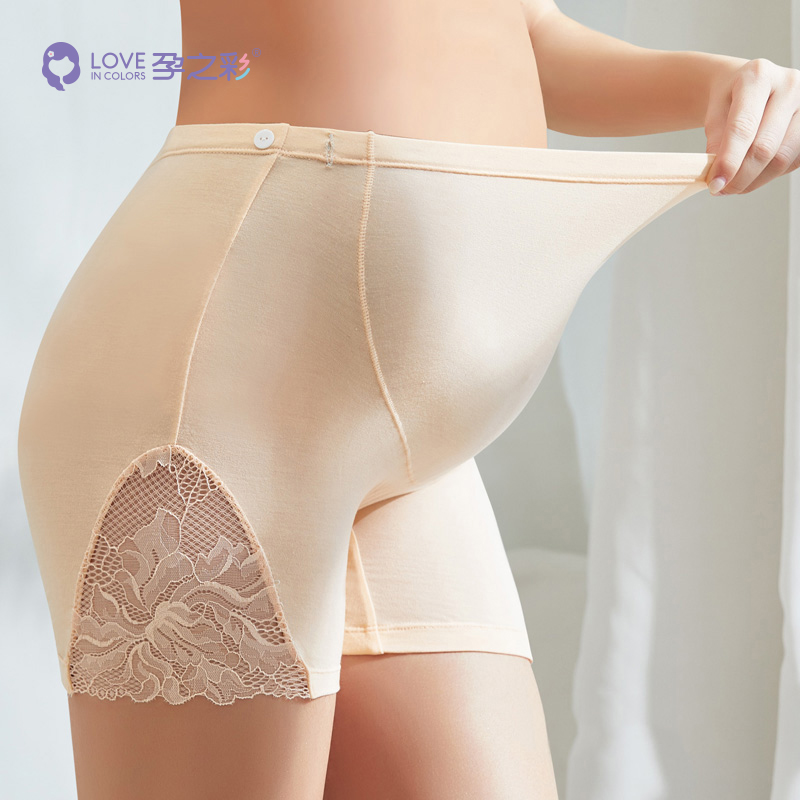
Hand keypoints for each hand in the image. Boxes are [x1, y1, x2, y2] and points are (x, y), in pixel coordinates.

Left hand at [704, 58, 799, 194]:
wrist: (750, 84)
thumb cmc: (731, 98)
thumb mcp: (713, 111)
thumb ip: (715, 139)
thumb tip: (720, 173)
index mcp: (757, 77)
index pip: (743, 127)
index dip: (729, 161)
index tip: (715, 183)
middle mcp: (789, 86)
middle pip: (765, 146)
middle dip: (740, 176)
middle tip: (721, 190)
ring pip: (782, 158)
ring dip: (755, 180)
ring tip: (734, 185)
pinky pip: (793, 161)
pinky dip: (770, 175)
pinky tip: (753, 174)